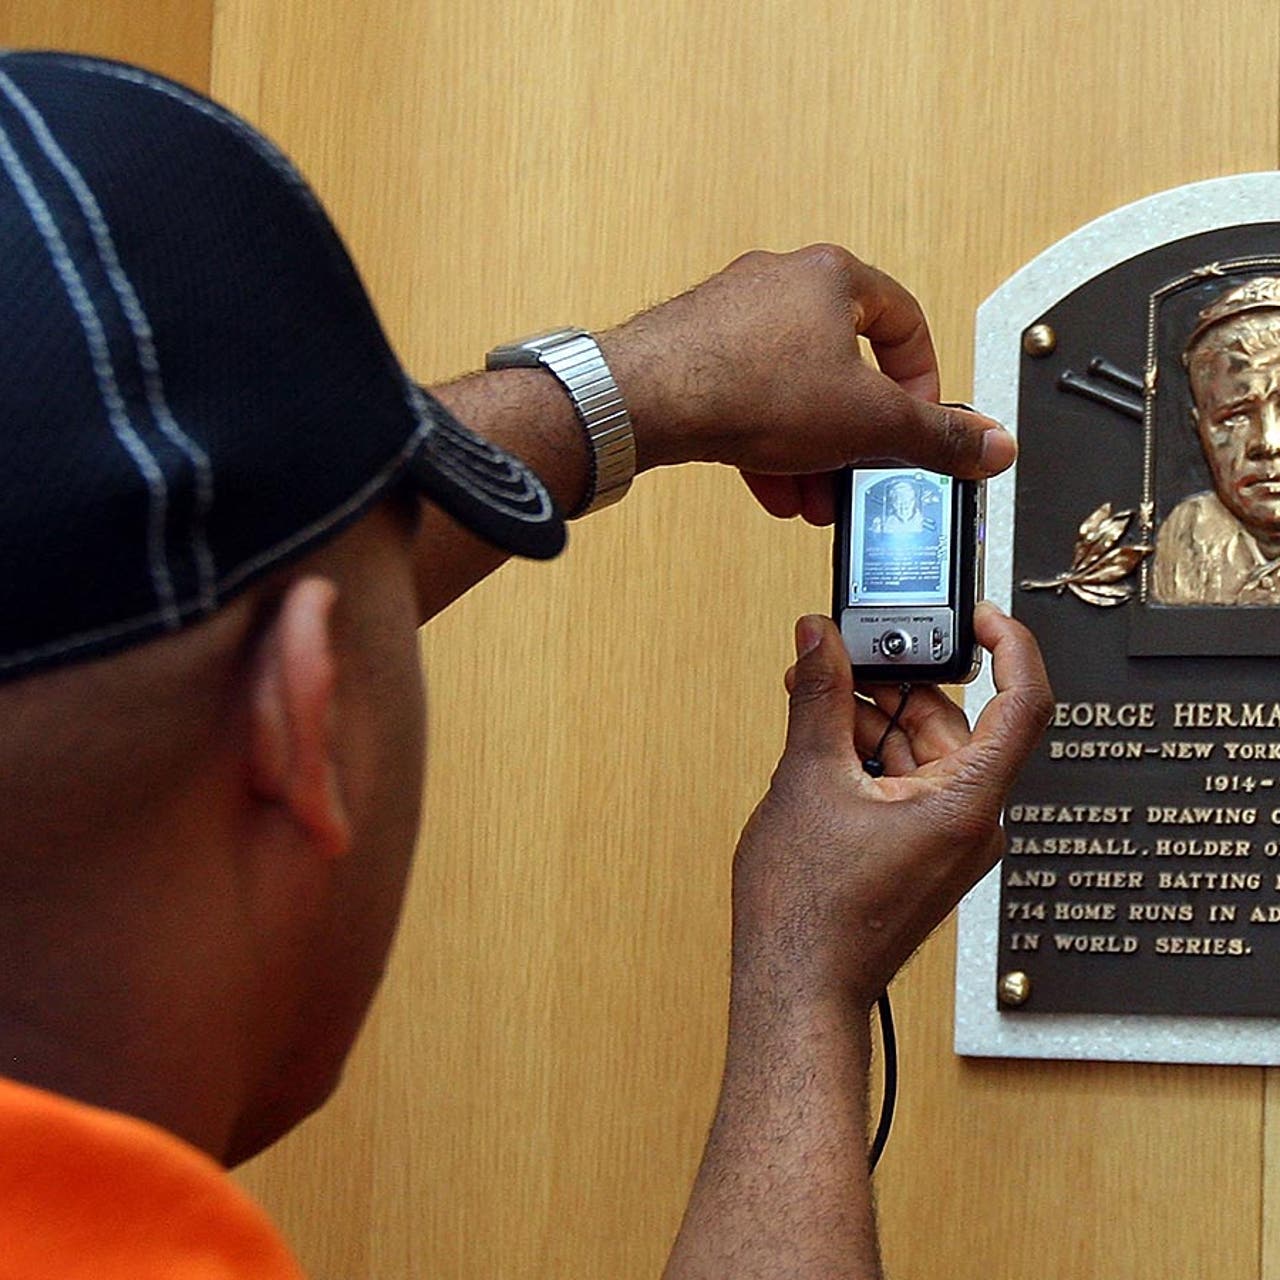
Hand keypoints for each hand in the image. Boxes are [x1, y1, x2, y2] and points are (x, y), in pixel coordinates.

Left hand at [598, 244, 1014, 523]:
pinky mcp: (694, 354)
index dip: (922, 381)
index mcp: (832, 278)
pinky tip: (775, 489)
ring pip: (792, 391)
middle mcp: (780, 285)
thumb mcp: (866, 421)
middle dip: (855, 434)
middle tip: (862, 473)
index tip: (919, 422)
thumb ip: (935, 437)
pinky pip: (747, 402)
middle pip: (843, 366)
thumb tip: (991, 445)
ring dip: (812, 450)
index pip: (904, 323)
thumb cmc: (744, 385)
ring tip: (817, 497)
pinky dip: (768, 445)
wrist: (644, 400)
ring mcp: (731, 318)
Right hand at [732, 603, 1051, 1007]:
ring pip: (925, 752)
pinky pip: (910, 783)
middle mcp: (972, 822)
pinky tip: (824, 747)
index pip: (1022, 702)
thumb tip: (819, 637)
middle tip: (840, 661)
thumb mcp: (807, 779)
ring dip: (872, 721)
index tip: (978, 613)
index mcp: (966, 803)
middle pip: (953, 722)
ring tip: (814, 707)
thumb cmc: (810, 912)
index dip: (1009, 644)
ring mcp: (949, 841)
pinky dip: (872, 757)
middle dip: (894, 686)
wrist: (796, 985)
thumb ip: (819, 696)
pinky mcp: (923, 853)